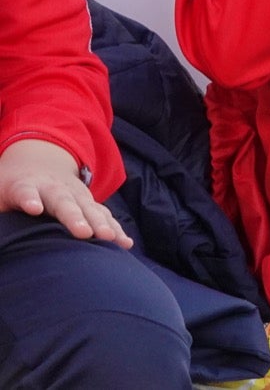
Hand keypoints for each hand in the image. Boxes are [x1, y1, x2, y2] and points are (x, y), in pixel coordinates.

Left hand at [0, 139, 131, 246]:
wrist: (39, 161)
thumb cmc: (7, 186)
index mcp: (24, 186)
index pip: (25, 192)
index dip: (29, 199)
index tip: (33, 208)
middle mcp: (53, 188)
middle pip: (64, 202)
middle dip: (74, 217)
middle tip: (83, 232)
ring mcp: (73, 194)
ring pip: (89, 208)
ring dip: (101, 223)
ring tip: (110, 239)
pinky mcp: (87, 203)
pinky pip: (103, 215)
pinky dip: (114, 228)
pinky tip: (124, 243)